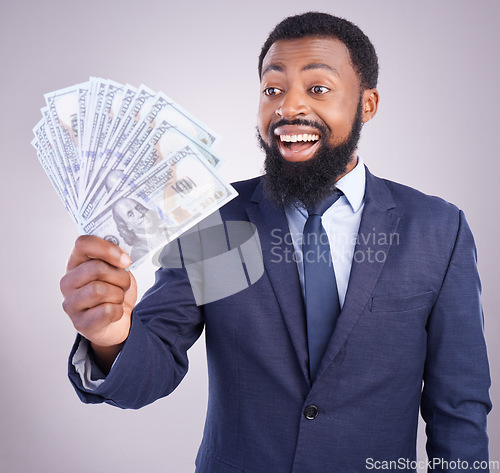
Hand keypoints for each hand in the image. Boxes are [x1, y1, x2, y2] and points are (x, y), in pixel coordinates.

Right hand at [60, 235, 136, 370]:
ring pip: (100, 290)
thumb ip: (116, 257)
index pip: (83, 243)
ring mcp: (71, 303)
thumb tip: (124, 256)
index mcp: (76, 262)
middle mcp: (68, 281)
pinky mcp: (79, 323)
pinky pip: (106, 311)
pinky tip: (114, 312)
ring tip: (118, 298)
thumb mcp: (116, 269)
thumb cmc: (114, 290)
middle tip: (124, 284)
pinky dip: (118, 311)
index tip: (126, 260)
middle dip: (120, 277)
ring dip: (118, 294)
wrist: (117, 322)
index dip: (108, 249)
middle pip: (96, 268)